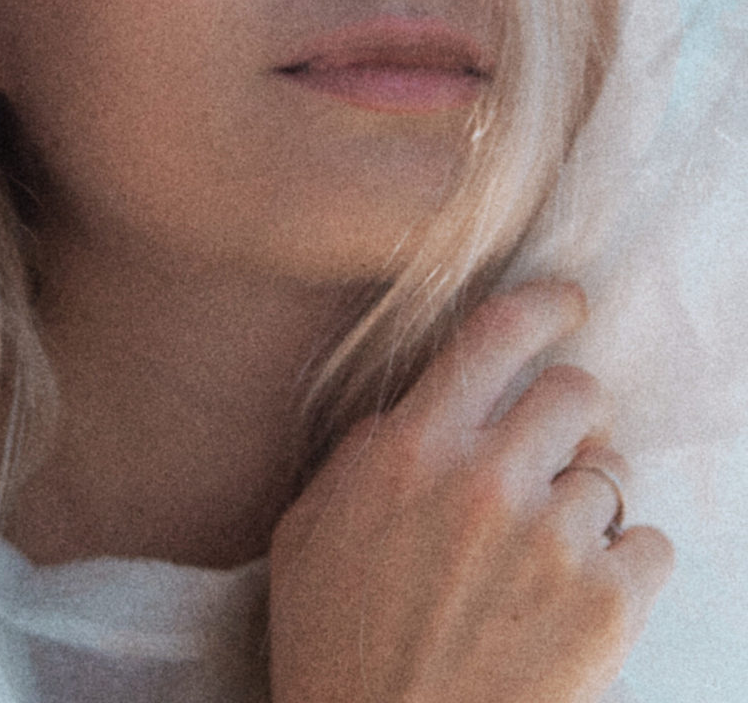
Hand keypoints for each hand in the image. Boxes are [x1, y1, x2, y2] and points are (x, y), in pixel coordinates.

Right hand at [270, 281, 672, 702]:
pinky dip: (620, 567)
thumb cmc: (335, 650)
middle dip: (566, 417)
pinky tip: (572, 603)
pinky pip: (649, 545)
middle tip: (544, 460)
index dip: (542, 306)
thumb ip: (357, 458)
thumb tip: (408, 415)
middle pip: (575, 392)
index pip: (494, 336)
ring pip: (612, 473)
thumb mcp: (306, 537)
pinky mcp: (607, 604)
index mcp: (407, 454)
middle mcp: (486, 481)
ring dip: (584, 504)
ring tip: (540, 560)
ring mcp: (552, 540)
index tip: (564, 305)